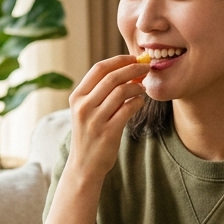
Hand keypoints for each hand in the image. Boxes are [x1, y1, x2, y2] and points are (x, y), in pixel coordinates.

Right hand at [66, 54, 148, 182]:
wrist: (84, 165)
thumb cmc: (90, 134)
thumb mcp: (86, 111)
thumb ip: (100, 92)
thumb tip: (127, 70)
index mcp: (77, 97)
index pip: (99, 69)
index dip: (119, 60)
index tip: (133, 58)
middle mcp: (83, 106)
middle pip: (112, 77)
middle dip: (133, 69)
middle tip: (146, 67)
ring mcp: (94, 120)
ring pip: (121, 91)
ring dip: (137, 86)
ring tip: (143, 87)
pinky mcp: (107, 132)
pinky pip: (128, 109)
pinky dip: (137, 102)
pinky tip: (140, 102)